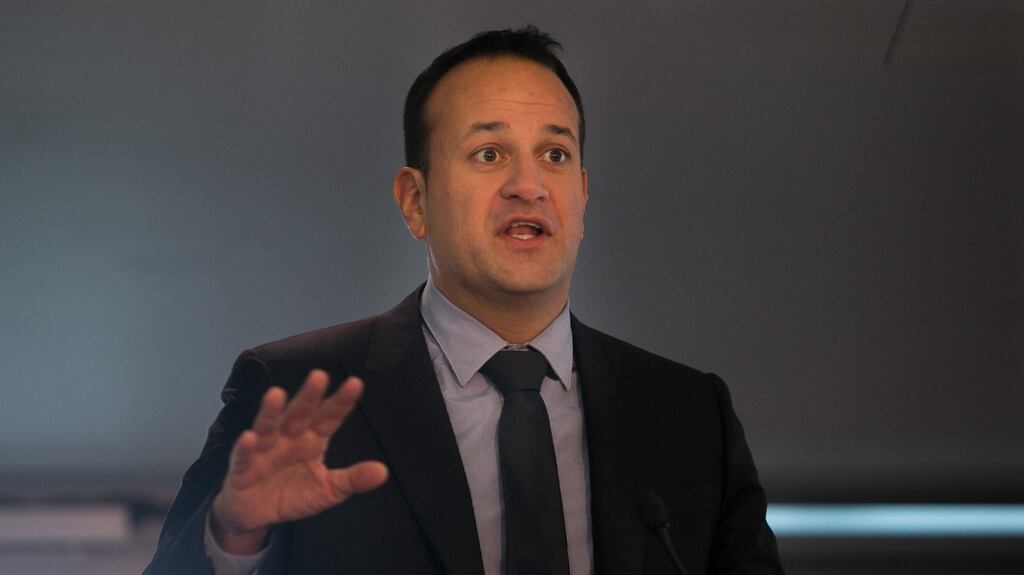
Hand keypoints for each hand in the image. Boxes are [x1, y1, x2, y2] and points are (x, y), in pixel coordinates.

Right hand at [210, 369, 387, 552]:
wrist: (256, 514)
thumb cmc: (293, 493)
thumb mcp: (329, 490)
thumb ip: (353, 479)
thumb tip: (383, 472)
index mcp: (313, 439)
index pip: (330, 417)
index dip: (341, 402)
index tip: (356, 383)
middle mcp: (289, 438)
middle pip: (300, 414)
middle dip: (308, 396)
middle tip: (319, 375)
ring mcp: (264, 450)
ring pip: (269, 426)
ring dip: (271, 411)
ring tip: (276, 393)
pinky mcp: (242, 468)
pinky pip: (243, 456)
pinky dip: (246, 447)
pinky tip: (250, 437)